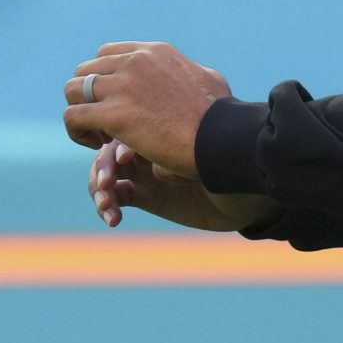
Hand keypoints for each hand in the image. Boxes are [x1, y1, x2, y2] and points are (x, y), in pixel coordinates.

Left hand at [63, 42, 231, 179]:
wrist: (219, 136)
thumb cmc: (220, 115)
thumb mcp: (208, 79)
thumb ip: (189, 71)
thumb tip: (191, 74)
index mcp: (155, 52)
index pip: (108, 53)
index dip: (106, 78)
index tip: (119, 101)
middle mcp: (135, 62)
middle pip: (85, 70)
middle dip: (89, 96)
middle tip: (106, 121)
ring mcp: (122, 86)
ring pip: (72, 90)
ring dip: (80, 112)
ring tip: (100, 134)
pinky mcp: (113, 114)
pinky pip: (72, 117)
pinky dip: (77, 132)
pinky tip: (97, 144)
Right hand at [89, 140, 276, 232]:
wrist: (245, 194)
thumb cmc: (233, 165)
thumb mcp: (210, 151)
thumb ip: (183, 145)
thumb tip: (156, 155)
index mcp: (162, 124)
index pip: (127, 127)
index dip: (120, 143)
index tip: (128, 157)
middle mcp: (150, 144)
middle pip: (108, 148)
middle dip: (103, 165)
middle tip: (107, 181)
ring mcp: (144, 169)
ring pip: (104, 172)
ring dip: (98, 187)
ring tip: (107, 201)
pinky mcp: (143, 194)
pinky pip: (113, 197)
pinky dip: (107, 206)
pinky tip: (113, 217)